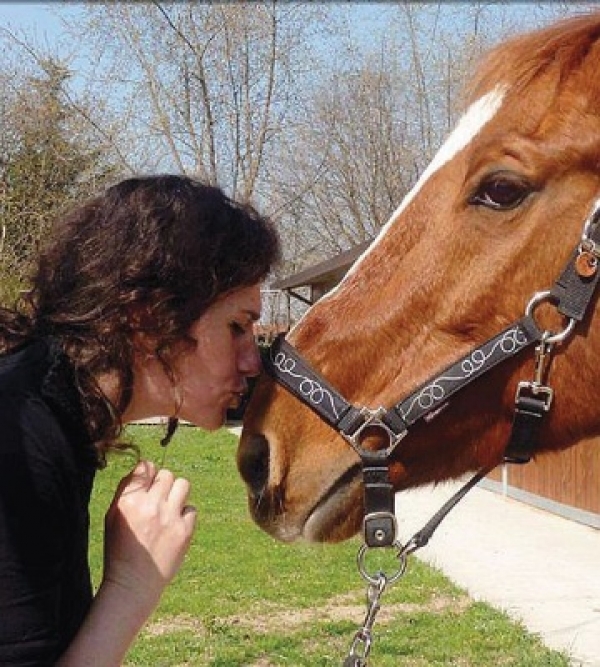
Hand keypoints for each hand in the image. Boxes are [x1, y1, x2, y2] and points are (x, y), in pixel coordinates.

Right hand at [103, 460, 196, 611]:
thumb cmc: (120, 549)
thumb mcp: (113, 517)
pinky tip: (174, 526)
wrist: (133, 583)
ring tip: (169, 508)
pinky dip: (185, 515)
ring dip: (177, 494)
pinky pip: (191, 508)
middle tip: (158, 499)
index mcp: (129, 501)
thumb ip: (126, 491)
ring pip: (183, 484)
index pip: (146, 467)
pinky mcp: (185, 530)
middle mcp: (150, 505)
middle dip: (163, 484)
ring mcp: (169, 517)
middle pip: (166, 474)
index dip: (148, 474)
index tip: (148, 485)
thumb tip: (143, 468)